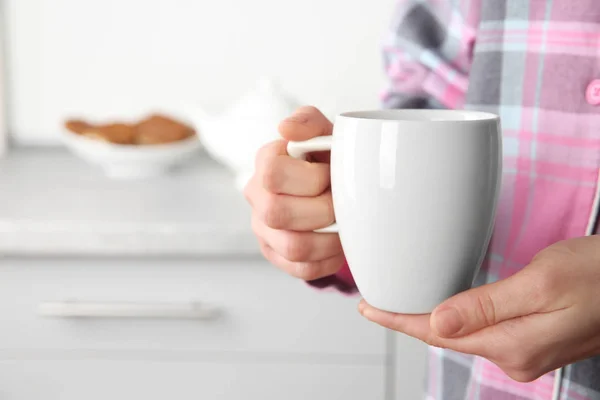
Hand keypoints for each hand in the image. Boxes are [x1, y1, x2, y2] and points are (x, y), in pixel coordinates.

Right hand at [244, 106, 344, 279]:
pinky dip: (327, 260)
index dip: (311, 178)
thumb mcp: (325, 133)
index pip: (272, 173)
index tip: (330, 174)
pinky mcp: (275, 254)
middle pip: (277, 213)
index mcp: (266, 162)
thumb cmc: (329, 159)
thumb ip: (308, 122)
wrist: (335, 184)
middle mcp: (258, 196)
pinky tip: (337, 245)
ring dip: (328, 239)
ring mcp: (263, 228)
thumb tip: (286, 129)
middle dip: (322, 210)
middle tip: (340, 203)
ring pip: (292, 246)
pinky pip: (300, 269)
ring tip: (343, 227)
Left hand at [359, 236, 599, 381]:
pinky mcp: (536, 340)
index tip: (368, 309)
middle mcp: (517, 357)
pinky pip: (484, 332)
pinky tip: (448, 311)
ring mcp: (528, 352)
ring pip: (464, 336)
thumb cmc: (599, 273)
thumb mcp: (540, 283)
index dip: (399, 321)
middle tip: (376, 304)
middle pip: (447, 338)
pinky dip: (458, 320)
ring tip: (402, 305)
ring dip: (432, 321)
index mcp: (513, 345)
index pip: (438, 335)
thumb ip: (485, 307)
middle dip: (409, 322)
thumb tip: (436, 324)